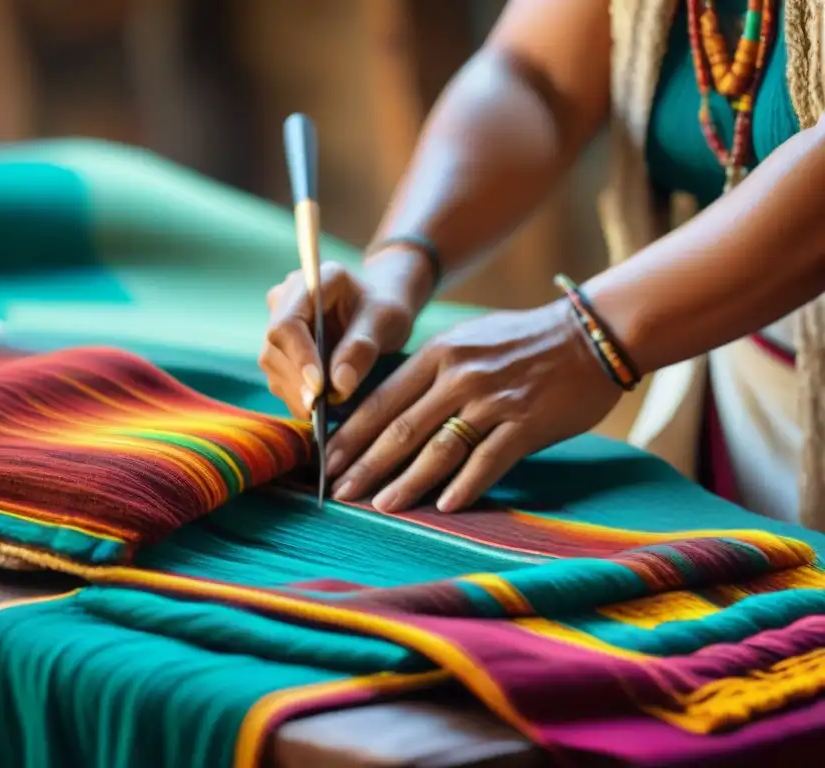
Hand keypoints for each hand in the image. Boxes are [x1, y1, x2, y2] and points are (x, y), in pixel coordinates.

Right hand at [260, 254, 425, 418]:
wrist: (376, 310)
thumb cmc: (384, 309)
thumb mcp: (386, 321)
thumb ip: (362, 348)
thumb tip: (339, 385)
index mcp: (314, 280)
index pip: (288, 322)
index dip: (300, 358)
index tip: (319, 388)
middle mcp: (286, 298)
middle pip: (275, 348)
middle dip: (299, 383)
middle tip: (324, 409)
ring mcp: (277, 322)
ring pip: (273, 366)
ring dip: (297, 393)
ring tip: (326, 407)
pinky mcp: (278, 348)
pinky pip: (278, 377)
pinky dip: (298, 396)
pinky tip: (320, 404)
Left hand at [326, 300, 621, 512]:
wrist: (590, 334)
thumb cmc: (522, 341)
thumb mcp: (467, 340)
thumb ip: (429, 371)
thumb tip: (387, 407)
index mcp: (439, 354)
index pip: (382, 400)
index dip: (351, 434)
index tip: (326, 460)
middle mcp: (460, 375)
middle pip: (401, 428)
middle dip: (365, 464)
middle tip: (339, 492)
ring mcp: (493, 400)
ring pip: (438, 449)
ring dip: (407, 482)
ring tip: (381, 506)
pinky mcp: (526, 423)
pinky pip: (488, 460)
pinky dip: (465, 485)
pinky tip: (444, 506)